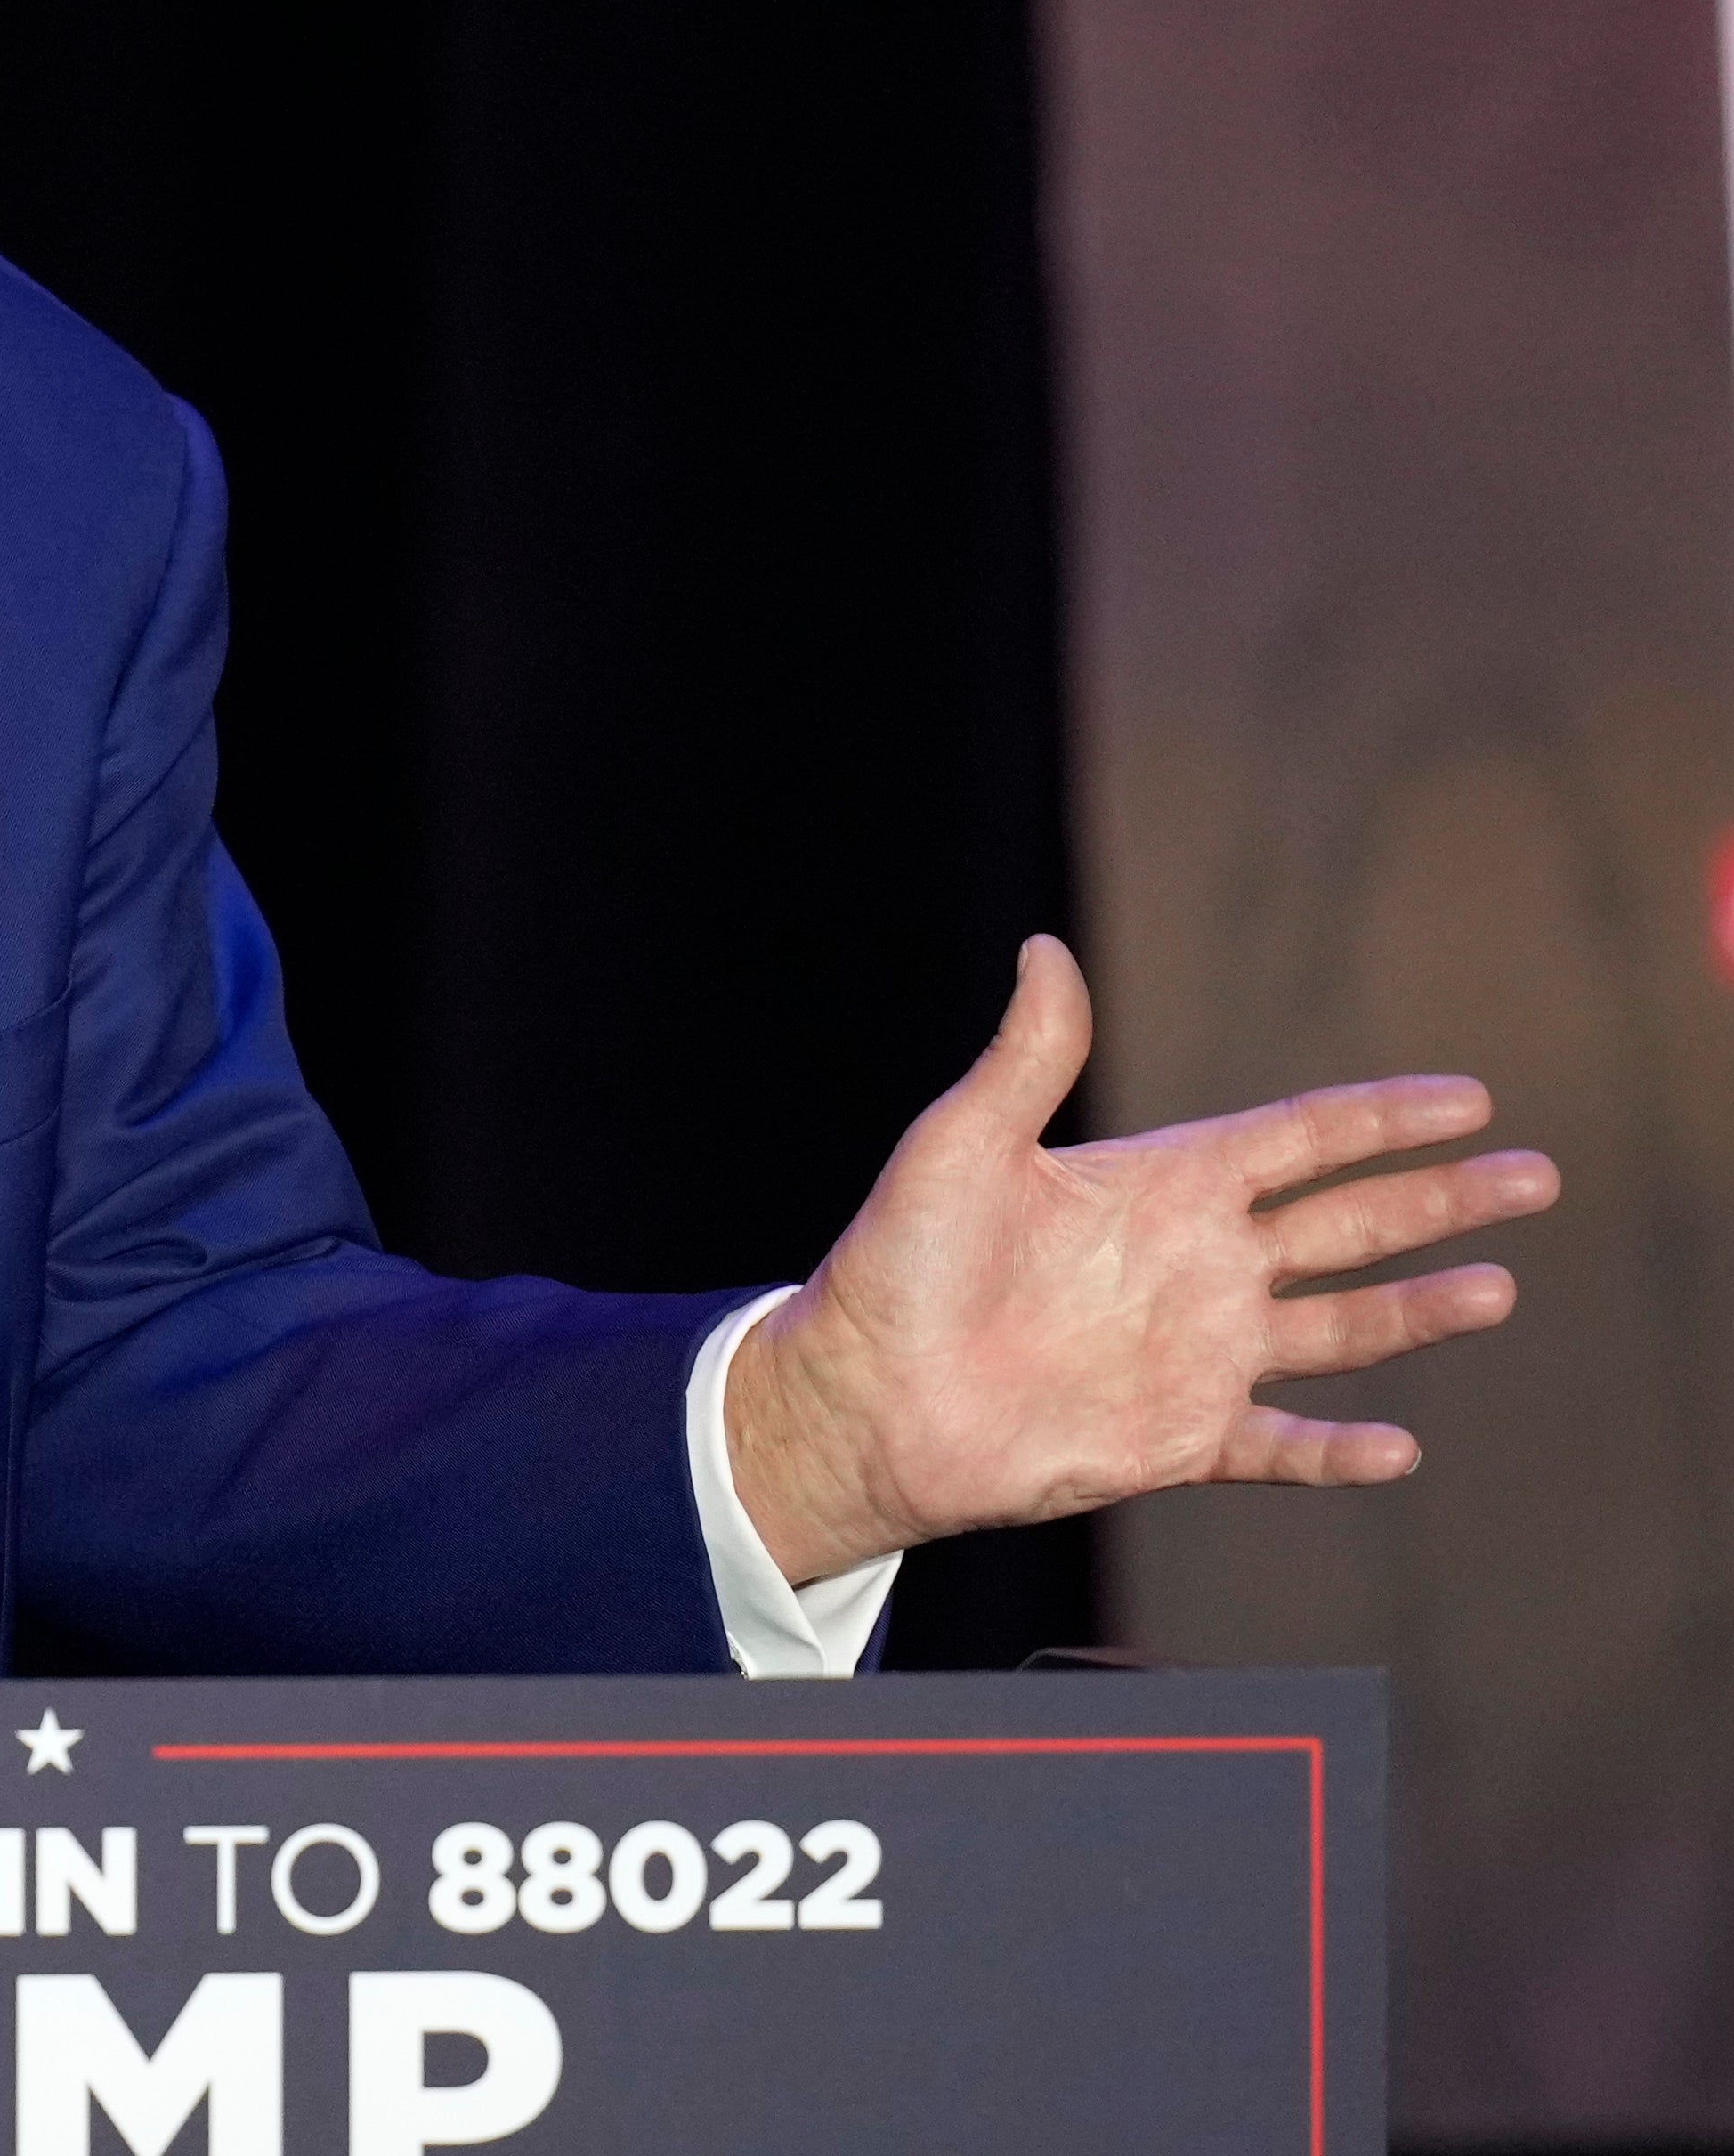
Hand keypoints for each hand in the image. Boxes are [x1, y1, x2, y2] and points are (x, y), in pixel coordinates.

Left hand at [727, 934, 1554, 1585]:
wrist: (864, 1394)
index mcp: (1159, 1185)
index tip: (1467, 1098)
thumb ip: (1026, 1057)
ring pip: (1339, 1328)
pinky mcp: (1178, 1436)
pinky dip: (1339, 1453)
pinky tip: (1398, 1449)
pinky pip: (1279, 1446)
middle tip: (1537, 1176)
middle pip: (1349, 1224)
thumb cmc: (898, 1263)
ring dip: (1419, 1311)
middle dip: (1441, 1200)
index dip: (1382, 1119)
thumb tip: (1043, 949)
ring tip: (1501, 1286)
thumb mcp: (962, 1143)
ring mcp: (1195, 1353)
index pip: (1299, 1140)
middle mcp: (1195, 1265)